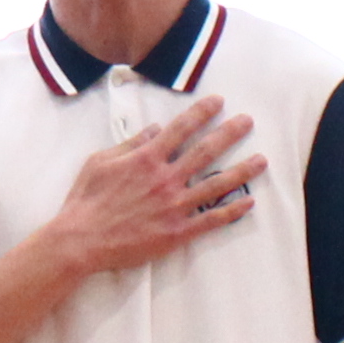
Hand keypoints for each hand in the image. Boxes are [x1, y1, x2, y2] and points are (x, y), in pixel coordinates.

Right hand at [39, 96, 265, 280]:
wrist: (81, 240)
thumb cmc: (86, 200)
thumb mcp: (100, 161)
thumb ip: (130, 144)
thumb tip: (156, 130)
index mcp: (146, 159)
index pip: (181, 129)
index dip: (201, 113)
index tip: (219, 102)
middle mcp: (165, 179)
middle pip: (205, 151)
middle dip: (229, 133)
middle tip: (248, 121)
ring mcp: (174, 206)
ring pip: (216, 185)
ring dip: (241, 171)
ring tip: (262, 160)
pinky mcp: (177, 231)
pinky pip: (211, 219)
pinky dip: (232, 212)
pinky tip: (249, 203)